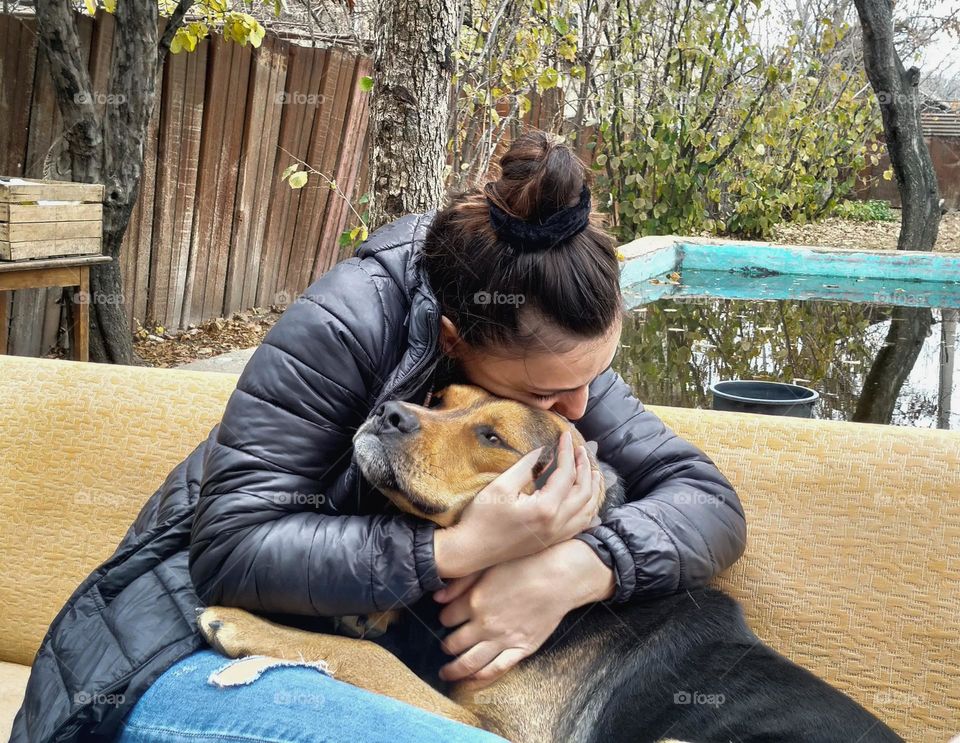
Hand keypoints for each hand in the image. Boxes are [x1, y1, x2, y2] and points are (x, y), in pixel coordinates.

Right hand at [434, 431, 601, 578]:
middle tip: (581, 449)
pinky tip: (585, 499)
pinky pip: (580, 524)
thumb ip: (526, 467)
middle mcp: (557, 524)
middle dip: (585, 467)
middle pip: (584, 492)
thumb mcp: (501, 486)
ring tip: (591, 471)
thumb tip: (543, 451)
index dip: (567, 452)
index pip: (566, 474)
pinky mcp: (552, 541)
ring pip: (587, 510)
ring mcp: (556, 536)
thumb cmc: (482, 517)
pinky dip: (587, 507)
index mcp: (545, 509)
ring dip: (592, 488)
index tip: (566, 435)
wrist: (472, 550)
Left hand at [434, 539, 614, 687]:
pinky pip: (495, 670)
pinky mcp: (520, 649)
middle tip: (445, 646)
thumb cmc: (525, 565)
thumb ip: (460, 583)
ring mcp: (502, 640)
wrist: (558, 578)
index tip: (447, 618)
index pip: (447, 618)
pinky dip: (479, 680)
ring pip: (469, 662)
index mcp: (474, 601)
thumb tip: (437, 598)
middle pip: (454, 643)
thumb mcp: (488, 566)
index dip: (445, 619)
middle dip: (446, 645)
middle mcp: (484, 625)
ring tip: (446, 673)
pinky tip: (470, 683)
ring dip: (454, 670)